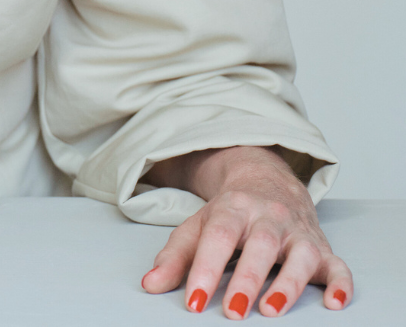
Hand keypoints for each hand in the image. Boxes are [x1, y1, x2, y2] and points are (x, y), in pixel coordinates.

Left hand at [141, 146, 351, 315]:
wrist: (269, 179)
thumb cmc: (231, 213)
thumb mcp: (199, 225)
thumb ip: (176, 255)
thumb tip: (150, 285)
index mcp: (233, 209)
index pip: (219, 236)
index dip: (205, 268)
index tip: (194, 302)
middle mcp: (269, 217)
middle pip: (261, 244)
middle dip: (248, 278)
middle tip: (234, 312)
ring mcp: (299, 231)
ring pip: (301, 254)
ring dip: (289, 284)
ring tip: (271, 311)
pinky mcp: (323, 247)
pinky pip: (339, 264)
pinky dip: (341, 284)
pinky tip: (335, 304)